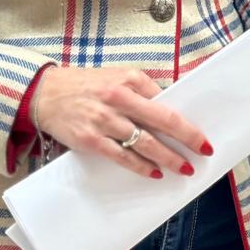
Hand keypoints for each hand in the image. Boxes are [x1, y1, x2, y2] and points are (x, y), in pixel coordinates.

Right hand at [32, 65, 210, 179]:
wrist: (45, 93)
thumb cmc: (85, 86)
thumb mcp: (117, 77)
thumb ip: (143, 90)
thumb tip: (170, 106)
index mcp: (130, 79)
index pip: (166, 101)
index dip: (185, 120)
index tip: (200, 133)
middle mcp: (119, 97)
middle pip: (162, 120)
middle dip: (186, 137)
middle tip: (203, 150)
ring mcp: (104, 120)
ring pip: (144, 142)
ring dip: (168, 157)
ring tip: (184, 168)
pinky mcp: (91, 139)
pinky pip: (122, 156)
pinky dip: (140, 166)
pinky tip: (154, 172)